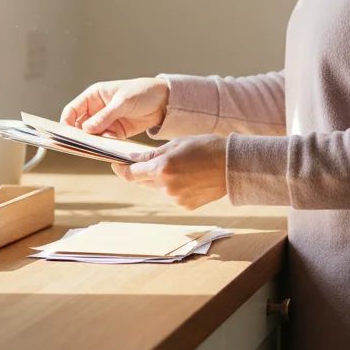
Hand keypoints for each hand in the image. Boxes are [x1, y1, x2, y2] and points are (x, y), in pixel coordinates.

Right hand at [61, 78, 169, 138]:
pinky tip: (109, 145)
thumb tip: (86, 129)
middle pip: (79, 124)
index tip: (67, 134)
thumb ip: (105, 116)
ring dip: (93, 141)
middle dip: (79, 135)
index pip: (73, 110)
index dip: (67, 122)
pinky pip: (105, 140)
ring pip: (92, 135)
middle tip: (80, 144)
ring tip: (97, 145)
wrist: (164, 102)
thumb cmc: (142, 92)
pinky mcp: (116, 132)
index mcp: (94, 96)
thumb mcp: (123, 102)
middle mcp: (97, 109)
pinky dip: (104, 144)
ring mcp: (106, 121)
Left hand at [112, 134, 227, 209]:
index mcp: (162, 168)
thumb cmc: (206, 147)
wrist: (234, 165)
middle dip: (140, 173)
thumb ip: (151, 154)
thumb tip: (131, 159)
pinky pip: (171, 195)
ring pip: (157, 189)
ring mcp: (176, 198)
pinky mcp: (186, 205)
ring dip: (159, 179)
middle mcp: (166, 187)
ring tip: (178, 166)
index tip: (116, 164)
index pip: (130, 174)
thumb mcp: (176, 144)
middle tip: (145, 162)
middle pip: (142, 182)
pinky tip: (188, 177)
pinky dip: (173, 187)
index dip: (120, 169)